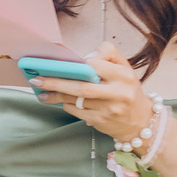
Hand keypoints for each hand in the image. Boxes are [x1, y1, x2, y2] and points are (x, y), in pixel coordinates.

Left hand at [31, 42, 156, 140]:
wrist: (139, 122)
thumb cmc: (127, 90)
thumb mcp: (125, 68)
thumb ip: (108, 54)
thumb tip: (85, 56)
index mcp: (124, 76)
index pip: (96, 65)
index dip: (80, 64)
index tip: (65, 63)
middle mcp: (117, 93)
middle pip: (81, 86)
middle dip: (56, 82)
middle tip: (37, 79)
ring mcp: (108, 110)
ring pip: (75, 100)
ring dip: (55, 95)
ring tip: (41, 90)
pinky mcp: (100, 122)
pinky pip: (76, 111)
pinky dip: (65, 104)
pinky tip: (57, 100)